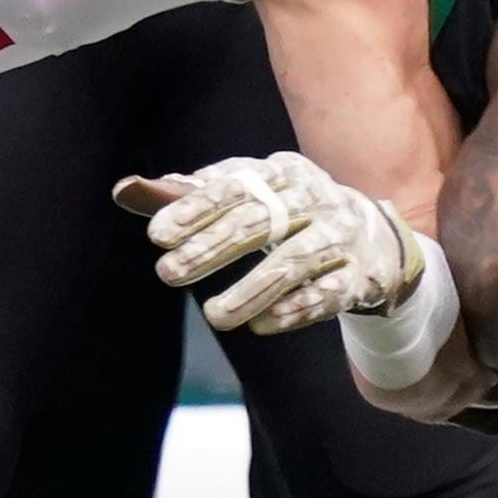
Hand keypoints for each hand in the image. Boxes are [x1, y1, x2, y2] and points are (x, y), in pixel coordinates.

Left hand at [115, 153, 418, 334]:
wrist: (372, 236)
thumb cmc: (288, 213)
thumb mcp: (249, 195)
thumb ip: (190, 195)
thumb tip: (126, 189)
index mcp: (282, 172)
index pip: (234, 186)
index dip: (194, 208)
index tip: (156, 233)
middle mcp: (315, 198)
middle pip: (260, 221)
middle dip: (211, 247)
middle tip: (167, 272)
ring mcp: (341, 237)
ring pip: (294, 262)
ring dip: (251, 290)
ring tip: (212, 315)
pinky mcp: (359, 276)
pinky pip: (328, 293)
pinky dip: (295, 309)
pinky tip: (261, 325)